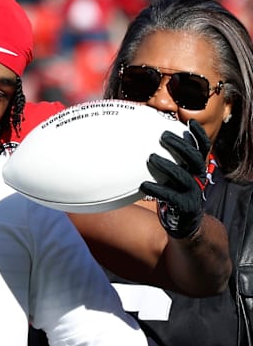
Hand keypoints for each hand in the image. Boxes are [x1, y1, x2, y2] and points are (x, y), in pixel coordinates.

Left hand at [139, 120, 209, 238]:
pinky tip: (144, 185)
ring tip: (151, 157)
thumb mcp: (174, 177)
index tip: (189, 122)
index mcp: (196, 169)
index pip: (202, 149)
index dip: (199, 135)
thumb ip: (169, 162)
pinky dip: (157, 189)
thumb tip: (146, 143)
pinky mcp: (184, 206)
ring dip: (167, 165)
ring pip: (183, 175)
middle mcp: (197, 178)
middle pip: (194, 158)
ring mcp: (192, 193)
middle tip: (163, 136)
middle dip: (180, 145)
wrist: (184, 223)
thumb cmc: (174, 194)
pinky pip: (171, 196)